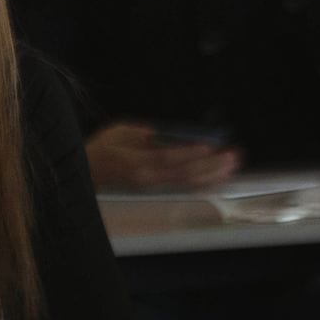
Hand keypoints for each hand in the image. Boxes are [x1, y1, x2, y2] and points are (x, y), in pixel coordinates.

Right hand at [86, 122, 240, 189]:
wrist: (87, 173)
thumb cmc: (102, 148)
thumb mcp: (120, 131)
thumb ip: (146, 133)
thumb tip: (171, 135)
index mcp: (135, 162)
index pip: (167, 158)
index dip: (190, 153)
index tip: (210, 146)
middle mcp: (147, 178)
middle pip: (184, 174)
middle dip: (211, 165)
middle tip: (232, 155)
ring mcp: (153, 186)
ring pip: (187, 183)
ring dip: (212, 174)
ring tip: (231, 165)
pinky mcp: (157, 188)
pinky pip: (183, 186)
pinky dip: (203, 181)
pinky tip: (217, 176)